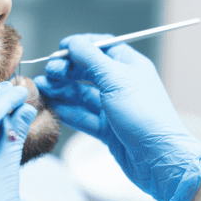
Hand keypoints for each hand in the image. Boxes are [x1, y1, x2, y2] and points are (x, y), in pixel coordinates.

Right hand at [34, 34, 200, 200]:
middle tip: (49, 72)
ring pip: (81, 95)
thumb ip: (91, 59)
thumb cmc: (144, 114)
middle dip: (66, 70)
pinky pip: (82, 116)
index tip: (60, 49)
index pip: (101, 48)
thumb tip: (73, 42)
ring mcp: (112, 108)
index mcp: (129, 66)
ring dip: (61, 90)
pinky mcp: (106, 129)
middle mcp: (121, 85)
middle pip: (87, 72)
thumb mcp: (115, 79)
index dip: (80, 47)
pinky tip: (51, 107)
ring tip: (41, 88)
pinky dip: (66, 111)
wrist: (158, 158)